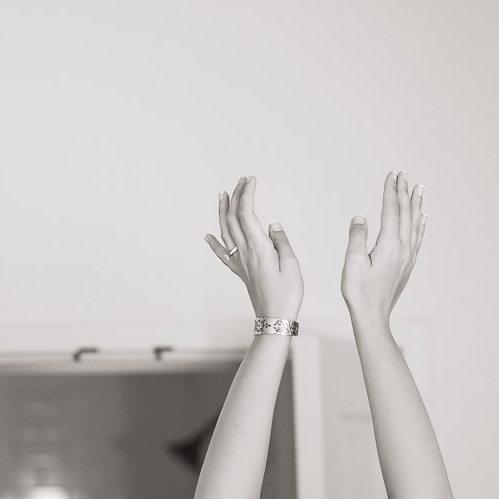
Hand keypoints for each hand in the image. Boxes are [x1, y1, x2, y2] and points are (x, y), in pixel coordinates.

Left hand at [204, 176, 303, 319]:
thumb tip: (272, 223)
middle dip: (236, 196)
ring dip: (222, 211)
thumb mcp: (291, 265)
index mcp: (258, 248)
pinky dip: (213, 243)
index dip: (247, 194)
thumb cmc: (287, 294)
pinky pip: (222, 254)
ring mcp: (240, 262)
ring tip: (223, 195)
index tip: (252, 180)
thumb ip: (281, 242)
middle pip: (233, 218)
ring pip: (225, 232)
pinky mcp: (240, 271)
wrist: (274, 318)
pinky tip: (207, 235)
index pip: (247, 213)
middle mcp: (244, 253)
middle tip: (242, 180)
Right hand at [341, 171, 425, 320]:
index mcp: (389, 244)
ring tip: (418, 188)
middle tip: (404, 174)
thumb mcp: (352, 262)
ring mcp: (408, 256)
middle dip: (404, 192)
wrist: (373, 316)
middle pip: (406, 213)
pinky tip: (422, 217)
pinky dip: (421, 223)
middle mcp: (403, 248)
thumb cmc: (359, 291)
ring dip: (415, 204)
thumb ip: (357, 236)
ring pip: (415, 223)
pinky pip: (418, 237)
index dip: (390, 191)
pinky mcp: (408, 264)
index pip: (391, 210)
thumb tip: (361, 216)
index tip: (391, 174)